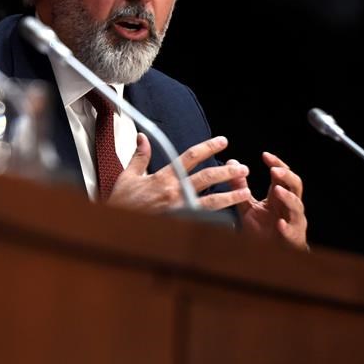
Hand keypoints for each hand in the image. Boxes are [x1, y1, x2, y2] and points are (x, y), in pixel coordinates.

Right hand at [107, 134, 251, 211]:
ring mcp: (179, 209)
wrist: (118, 226)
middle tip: (242, 168)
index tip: (222, 141)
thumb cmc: (122, 202)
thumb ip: (140, 156)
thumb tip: (143, 137)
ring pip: (211, 201)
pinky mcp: (181, 223)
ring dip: (230, 196)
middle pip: (206, 178)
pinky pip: (204, 220)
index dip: (208, 147)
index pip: (190, 157)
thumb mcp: (128, 176)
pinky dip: (219, 220)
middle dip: (227, 171)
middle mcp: (174, 192)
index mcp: (163, 177)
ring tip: (245, 191)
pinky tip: (232, 219)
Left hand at [227, 152, 307, 250]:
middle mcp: (289, 206)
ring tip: (277, 190)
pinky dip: (287, 227)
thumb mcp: (247, 205)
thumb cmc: (261, 228)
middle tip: (275, 170)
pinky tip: (280, 224)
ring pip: (297, 206)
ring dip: (288, 198)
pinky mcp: (293, 237)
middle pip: (296, 186)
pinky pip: (293, 231)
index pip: (283, 176)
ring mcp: (293, 221)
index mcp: (279, 196)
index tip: (265, 155)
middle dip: (287, 177)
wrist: (268, 252)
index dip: (277, 164)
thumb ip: (240, 186)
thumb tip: (232, 163)